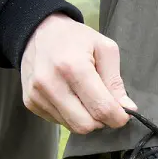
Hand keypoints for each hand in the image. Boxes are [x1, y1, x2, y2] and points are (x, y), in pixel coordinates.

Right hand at [20, 14, 136, 133]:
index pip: (101, 108)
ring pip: (73, 127)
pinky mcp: (30, 102)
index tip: (124, 115)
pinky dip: (71, 116)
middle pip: (86, 125)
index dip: (118, 118)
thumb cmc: (77, 39)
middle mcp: (51, 83)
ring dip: (86, 119)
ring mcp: (37, 95)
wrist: (39, 31)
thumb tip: (127, 108)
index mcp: (74, 67)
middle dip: (102, 121)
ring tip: (87, 98)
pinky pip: (59, 122)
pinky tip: (72, 97)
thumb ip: (116, 81)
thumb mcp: (105, 49)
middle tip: (106, 106)